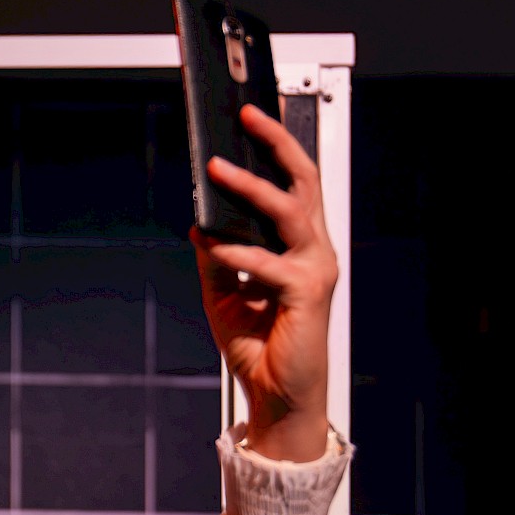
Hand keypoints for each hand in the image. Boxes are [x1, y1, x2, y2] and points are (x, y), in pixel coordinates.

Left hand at [191, 102, 337, 461]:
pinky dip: (240, 253)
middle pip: (303, 181)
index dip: (277, 148)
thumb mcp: (222, 295)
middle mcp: (313, 251)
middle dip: (277, 143)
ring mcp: (314, 270)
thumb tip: (200, 225)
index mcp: (298, 246)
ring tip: (218, 170)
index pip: (293, 185)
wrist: (275, 396)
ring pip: (290, 212)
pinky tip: (217, 247)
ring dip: (251, 188)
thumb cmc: (257, 347)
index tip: (250, 120)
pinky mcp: (308, 295)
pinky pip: (270, 263)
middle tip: (247, 117)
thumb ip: (216, 257)